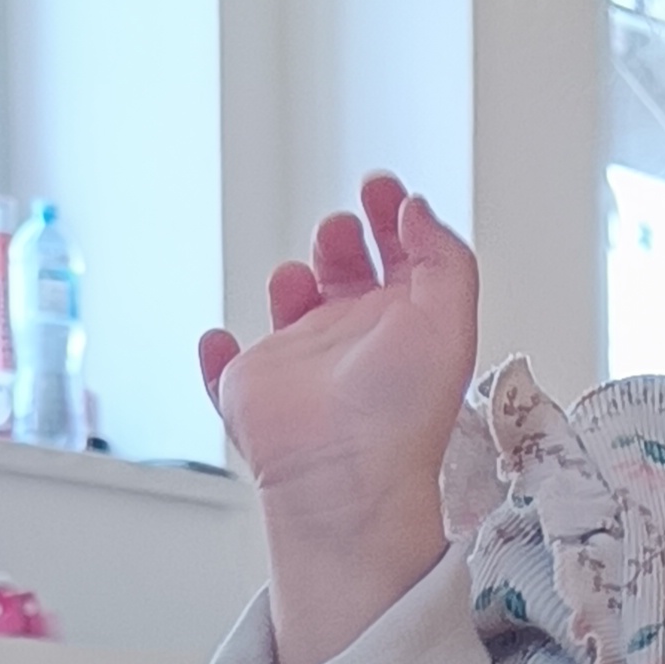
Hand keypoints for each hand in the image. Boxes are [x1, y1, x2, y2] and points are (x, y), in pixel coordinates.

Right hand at [200, 174, 477, 663]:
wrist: (345, 475)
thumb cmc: (399, 412)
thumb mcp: (449, 319)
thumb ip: (443, 257)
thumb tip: (417, 211)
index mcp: (405, 327)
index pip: (402, 262)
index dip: (393, 218)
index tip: (382, 188)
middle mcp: (356, 344)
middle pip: (346, 275)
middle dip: (340, 240)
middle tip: (341, 230)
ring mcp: (302, 367)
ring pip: (291, 309)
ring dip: (290, 281)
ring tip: (297, 281)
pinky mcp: (253, 392)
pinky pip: (224, 369)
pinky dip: (216, 354)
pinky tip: (221, 342)